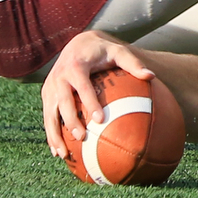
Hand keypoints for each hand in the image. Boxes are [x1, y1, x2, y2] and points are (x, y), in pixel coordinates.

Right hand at [41, 31, 153, 157]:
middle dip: (70, 120)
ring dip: (54, 133)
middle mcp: (59, 77)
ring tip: (63, 153)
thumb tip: (151, 75)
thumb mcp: (118, 52)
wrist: (77, 44)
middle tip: (81, 137)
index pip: (82, 87)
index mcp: (76, 66)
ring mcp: (50, 87)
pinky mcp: (47, 95)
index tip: (99, 119)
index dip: (90, 102)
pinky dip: (50, 133)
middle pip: (63, 102)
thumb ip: (133, 63)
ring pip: (50, 113)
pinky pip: (47, 116)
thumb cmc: (102, 51)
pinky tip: (58, 151)